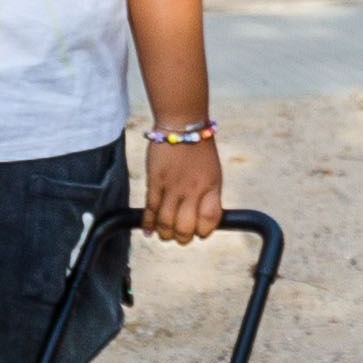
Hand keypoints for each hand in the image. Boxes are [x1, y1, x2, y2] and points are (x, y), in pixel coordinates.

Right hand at [141, 130, 221, 244]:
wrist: (182, 124)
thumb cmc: (200, 150)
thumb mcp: (214, 174)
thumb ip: (209, 197)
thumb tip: (202, 220)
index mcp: (211, 188)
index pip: (209, 222)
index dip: (204, 232)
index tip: (199, 232)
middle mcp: (193, 190)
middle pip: (185, 227)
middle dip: (181, 238)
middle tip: (179, 236)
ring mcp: (172, 186)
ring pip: (165, 222)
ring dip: (165, 233)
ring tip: (165, 233)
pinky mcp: (155, 181)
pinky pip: (150, 208)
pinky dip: (148, 223)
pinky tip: (148, 231)